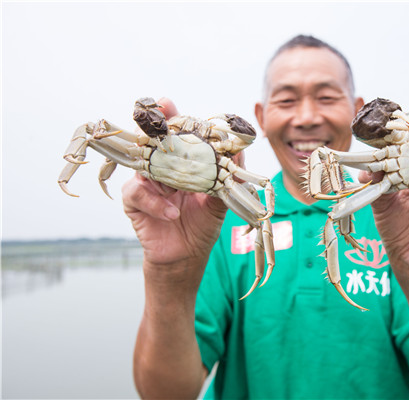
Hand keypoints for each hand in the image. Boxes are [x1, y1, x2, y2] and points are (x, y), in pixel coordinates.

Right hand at [122, 98, 227, 265]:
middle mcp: (161, 167)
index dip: (174, 118)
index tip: (168, 103)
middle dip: (158, 127)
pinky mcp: (133, 200)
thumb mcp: (219, 201)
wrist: (187, 256)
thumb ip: (228, 177)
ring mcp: (145, 181)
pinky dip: (157, 203)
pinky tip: (173, 213)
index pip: (177, 135)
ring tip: (177, 188)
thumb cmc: (202, 225)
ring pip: (146, 164)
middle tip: (162, 111)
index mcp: (182, 162)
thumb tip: (238, 152)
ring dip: (163, 173)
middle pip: (155, 141)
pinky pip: (138, 193)